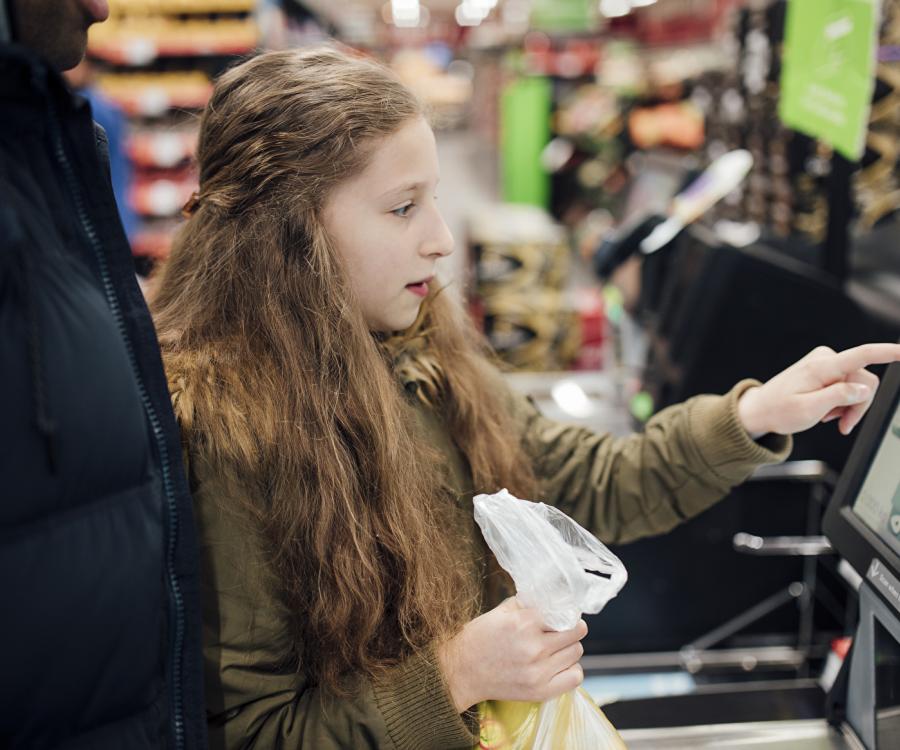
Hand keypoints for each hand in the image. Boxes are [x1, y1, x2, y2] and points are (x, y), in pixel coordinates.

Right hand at [435, 597, 586, 711]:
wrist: (461, 671)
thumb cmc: (479, 638)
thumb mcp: (500, 612)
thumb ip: (527, 603)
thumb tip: (552, 598)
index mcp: (523, 624)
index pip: (564, 613)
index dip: (565, 611)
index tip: (563, 613)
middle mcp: (534, 648)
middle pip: (575, 632)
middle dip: (570, 627)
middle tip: (562, 628)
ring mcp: (538, 672)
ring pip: (576, 652)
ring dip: (569, 647)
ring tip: (556, 647)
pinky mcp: (540, 691)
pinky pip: (575, 677)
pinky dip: (571, 669)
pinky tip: (558, 664)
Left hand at [737, 343, 899, 437]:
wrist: (761, 410)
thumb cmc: (778, 410)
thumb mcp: (808, 410)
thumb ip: (838, 397)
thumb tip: (863, 389)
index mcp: (822, 367)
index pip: (862, 355)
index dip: (887, 352)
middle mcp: (826, 359)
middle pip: (865, 382)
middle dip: (858, 405)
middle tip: (842, 424)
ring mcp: (826, 364)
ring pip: (858, 387)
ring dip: (847, 406)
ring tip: (826, 416)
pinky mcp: (826, 370)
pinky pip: (847, 387)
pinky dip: (840, 402)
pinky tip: (825, 410)